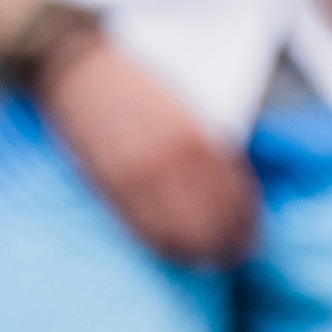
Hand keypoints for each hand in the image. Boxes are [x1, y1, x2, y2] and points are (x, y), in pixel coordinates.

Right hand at [39, 38, 257, 264]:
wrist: (78, 69)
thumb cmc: (133, 85)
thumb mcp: (184, 109)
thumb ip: (208, 147)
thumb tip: (232, 190)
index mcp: (198, 136)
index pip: (236, 195)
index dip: (248, 223)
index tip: (253, 236)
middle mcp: (173, 160)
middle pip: (214, 222)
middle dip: (230, 245)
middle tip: (235, 256)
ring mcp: (140, 177)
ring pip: (182, 234)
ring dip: (201, 254)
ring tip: (209, 262)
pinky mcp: (112, 187)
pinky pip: (146, 231)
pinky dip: (167, 247)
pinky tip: (177, 254)